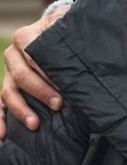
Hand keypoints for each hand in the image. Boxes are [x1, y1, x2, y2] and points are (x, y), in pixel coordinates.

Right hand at [0, 9, 66, 139]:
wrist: (57, 39)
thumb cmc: (65, 36)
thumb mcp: (67, 29)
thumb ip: (69, 32)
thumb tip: (81, 42)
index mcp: (25, 37)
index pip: (31, 53)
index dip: (45, 70)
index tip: (62, 84)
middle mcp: (13, 55)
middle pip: (20, 75)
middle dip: (39, 91)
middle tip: (58, 104)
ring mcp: (8, 74)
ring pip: (8, 93)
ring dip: (21, 110)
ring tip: (35, 124)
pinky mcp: (8, 89)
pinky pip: (0, 106)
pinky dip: (0, 121)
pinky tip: (3, 136)